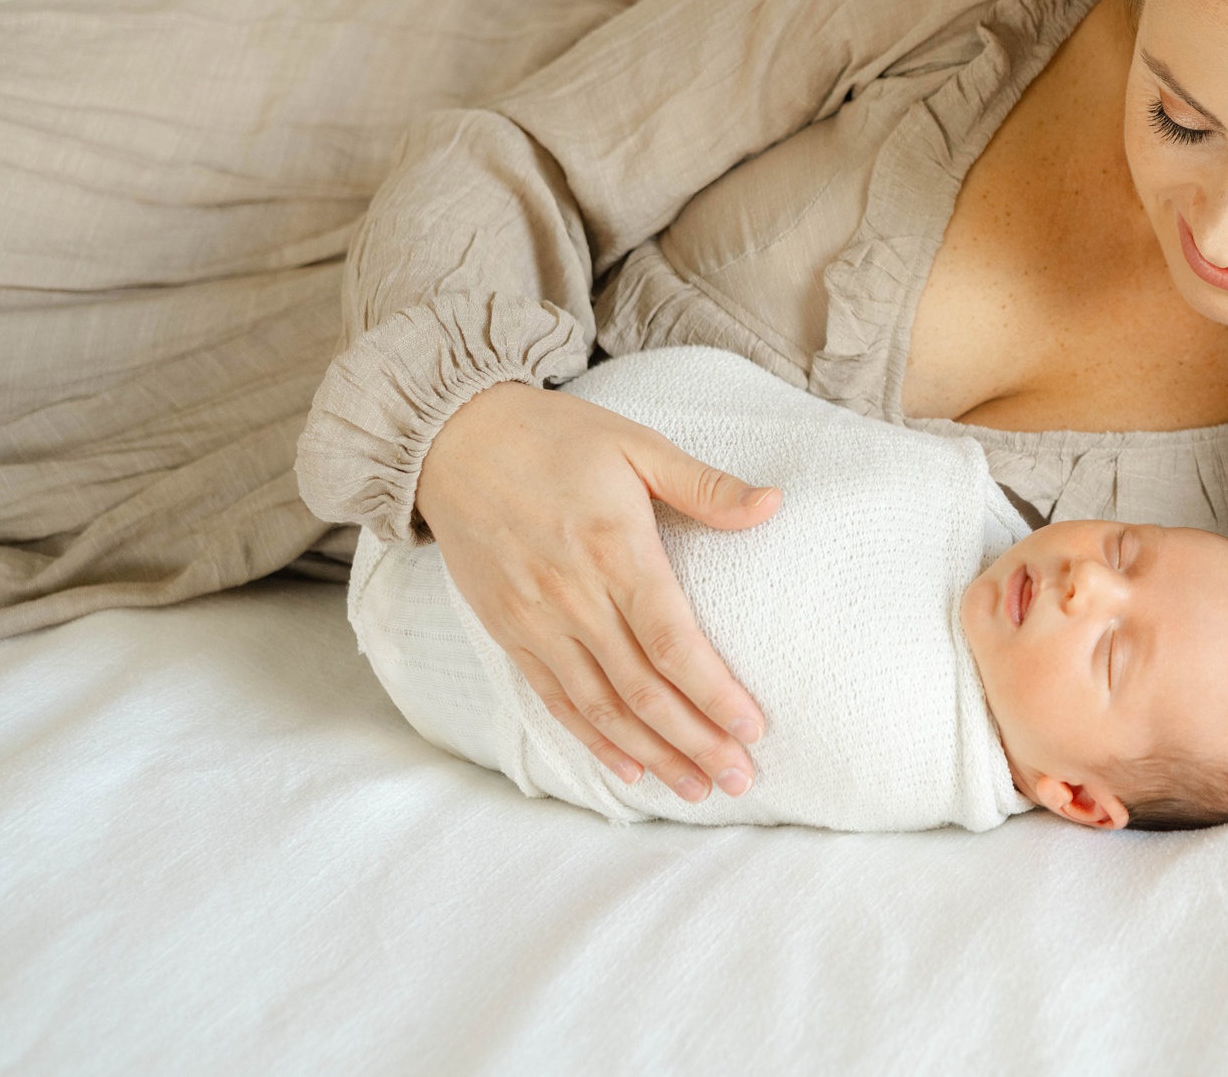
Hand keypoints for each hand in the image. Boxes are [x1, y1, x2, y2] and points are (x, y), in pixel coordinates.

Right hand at [414, 380, 781, 800]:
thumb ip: (704, 484)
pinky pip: (556, 699)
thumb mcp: (637, 444)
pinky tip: (629, 770)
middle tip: (740, 779)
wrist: (454, 439)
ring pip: (602, 707)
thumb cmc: (556, 438)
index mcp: (615, 549)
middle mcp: (574, 597)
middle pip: (643, 689)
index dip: (713, 691)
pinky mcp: (509, 632)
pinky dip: (594, 740)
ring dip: (652, 754)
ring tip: (697, 789)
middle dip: (695, 741)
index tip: (753, 728)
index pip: (672, 640)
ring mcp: (537, 621)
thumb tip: (773, 503)